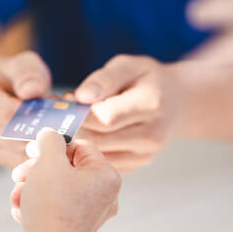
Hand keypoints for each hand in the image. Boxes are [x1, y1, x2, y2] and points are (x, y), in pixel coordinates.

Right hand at [0, 51, 51, 168]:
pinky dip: (37, 158)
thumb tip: (31, 91)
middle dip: (39, 134)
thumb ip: (28, 73)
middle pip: (9, 139)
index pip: (5, 114)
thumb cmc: (14, 77)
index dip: (33, 118)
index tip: (56, 116)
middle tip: (64, 128)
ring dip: (40, 148)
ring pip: (15, 156)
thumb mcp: (23, 64)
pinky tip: (50, 146)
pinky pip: (19, 165)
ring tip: (57, 133)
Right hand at [9, 129, 120, 231]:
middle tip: (19, 173)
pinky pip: (54, 208)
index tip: (32, 149)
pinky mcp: (73, 228)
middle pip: (65, 169)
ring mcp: (89, 214)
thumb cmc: (52, 207)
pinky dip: (36, 206)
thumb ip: (49, 142)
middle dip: (37, 170)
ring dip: (31, 188)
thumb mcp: (48, 162)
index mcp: (106, 175)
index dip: (52, 145)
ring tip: (17, 196)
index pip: (80, 147)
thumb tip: (49, 135)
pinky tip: (22, 211)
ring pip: (56, 189)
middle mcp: (103, 195)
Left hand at [71, 55, 179, 172]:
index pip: (105, 117)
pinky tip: (80, 137)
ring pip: (98, 156)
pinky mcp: (137, 165)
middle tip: (55, 117)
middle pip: (99, 139)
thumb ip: (104, 78)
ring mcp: (145, 154)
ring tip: (64, 127)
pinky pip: (103, 164)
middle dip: (72, 128)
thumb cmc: (147, 79)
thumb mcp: (128, 66)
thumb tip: (81, 96)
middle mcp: (152, 134)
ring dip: (76, 142)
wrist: (177, 103)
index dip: (79, 112)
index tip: (63, 103)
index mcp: (151, 104)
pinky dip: (86, 153)